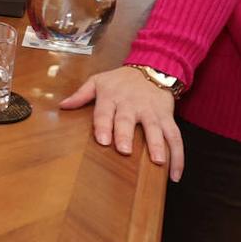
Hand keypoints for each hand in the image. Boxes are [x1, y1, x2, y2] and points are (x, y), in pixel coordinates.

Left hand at [59, 66, 183, 180]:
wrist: (151, 67)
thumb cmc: (120, 80)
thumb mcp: (98, 81)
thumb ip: (81, 94)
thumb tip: (62, 106)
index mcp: (111, 97)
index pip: (104, 112)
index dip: (103, 125)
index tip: (103, 140)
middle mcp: (131, 105)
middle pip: (127, 120)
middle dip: (126, 135)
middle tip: (125, 150)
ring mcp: (151, 112)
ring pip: (155, 128)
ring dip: (157, 145)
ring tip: (158, 161)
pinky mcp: (167, 117)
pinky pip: (175, 137)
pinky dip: (178, 156)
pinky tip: (175, 175)